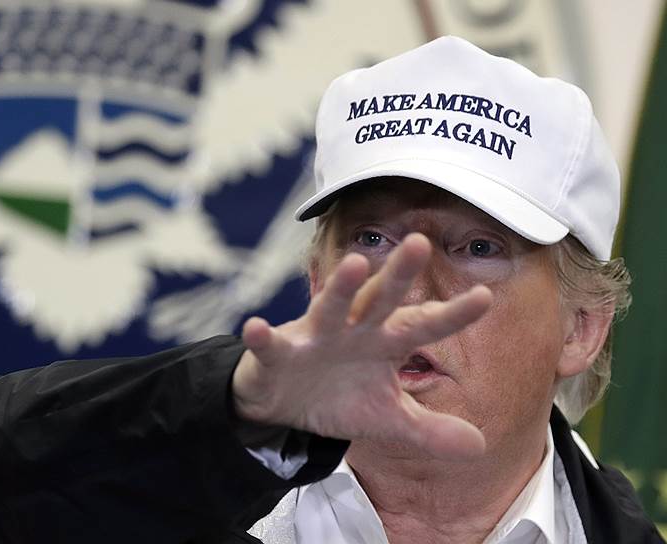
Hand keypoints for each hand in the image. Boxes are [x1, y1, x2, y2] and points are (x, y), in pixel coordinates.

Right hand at [232, 233, 491, 459]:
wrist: (283, 404)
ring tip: (356, 263)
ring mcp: (313, 337)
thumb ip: (430, 430)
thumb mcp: (387, 419)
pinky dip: (261, 336)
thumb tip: (480, 447)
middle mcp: (352, 330)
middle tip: (420, 243)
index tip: (485, 297)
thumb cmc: (339, 397)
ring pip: (329, 307)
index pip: (423, 326)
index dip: (451, 315)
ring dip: (340, 288)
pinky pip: (269, 343)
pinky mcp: (276, 353)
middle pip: (379, 299)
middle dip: (398, 274)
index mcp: (384, 343)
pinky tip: (255, 327)